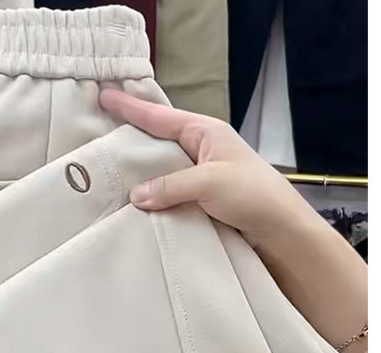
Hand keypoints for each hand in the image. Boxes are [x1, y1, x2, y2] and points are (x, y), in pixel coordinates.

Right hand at [98, 89, 318, 249]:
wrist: (281, 230)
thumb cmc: (253, 195)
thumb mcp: (210, 183)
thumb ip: (171, 186)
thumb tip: (136, 195)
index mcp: (205, 132)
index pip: (160, 117)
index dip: (131, 107)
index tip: (104, 95)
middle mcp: (200, 149)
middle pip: (158, 139)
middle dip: (131, 136)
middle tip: (99, 133)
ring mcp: (200, 175)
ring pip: (161, 168)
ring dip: (139, 171)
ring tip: (107, 169)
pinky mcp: (200, 199)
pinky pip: (168, 192)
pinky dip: (152, 195)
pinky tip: (134, 201)